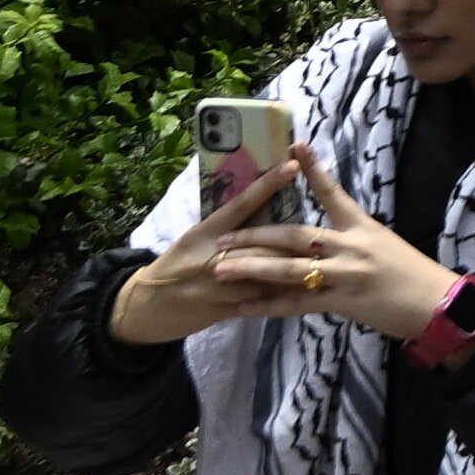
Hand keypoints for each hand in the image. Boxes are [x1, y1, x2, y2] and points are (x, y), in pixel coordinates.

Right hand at [105, 148, 326, 347]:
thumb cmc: (174, 265)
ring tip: (328, 259)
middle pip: (261, 243)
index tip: (293, 165)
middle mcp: (212, 257)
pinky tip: (309, 291)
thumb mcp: (195, 237)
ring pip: (265, 274)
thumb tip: (263, 196)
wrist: (145, 308)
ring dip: (296, 269)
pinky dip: (283, 296)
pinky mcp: (224, 310)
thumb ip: (227, 222)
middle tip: (328, 229)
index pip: (241, 204)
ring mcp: (218, 286)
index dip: (267, 184)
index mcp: (204, 232)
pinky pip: (260, 302)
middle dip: (294, 236)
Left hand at [207, 146, 460, 342]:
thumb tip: (328, 237)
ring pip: (288, 268)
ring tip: (221, 269)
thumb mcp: (384, 244)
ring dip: (251, 268)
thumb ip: (354, 239)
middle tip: (222, 238)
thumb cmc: (413, 274)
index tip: (293, 147)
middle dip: (255, 235)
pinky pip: (296, 304)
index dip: (312, 169)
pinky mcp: (340, 302)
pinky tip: (242, 308)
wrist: (435, 303)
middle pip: (294, 235)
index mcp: (362, 226)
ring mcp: (343, 274)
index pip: (333, 192)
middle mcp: (349, 245)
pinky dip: (267, 306)